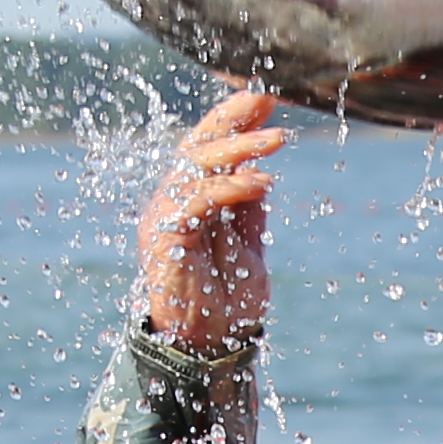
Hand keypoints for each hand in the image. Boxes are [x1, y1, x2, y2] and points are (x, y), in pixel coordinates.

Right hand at [135, 90, 282, 349]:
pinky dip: (231, 187)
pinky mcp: (165, 235)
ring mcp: (165, 215)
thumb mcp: (247, 247)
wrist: (207, 346)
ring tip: (277, 140)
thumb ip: (248, 211)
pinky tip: (262, 182)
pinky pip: (198, 199)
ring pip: (197, 165)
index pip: (209, 148)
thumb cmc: (225, 303)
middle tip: (266, 97)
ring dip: (240, 149)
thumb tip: (259, 171)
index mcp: (192, 199)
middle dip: (232, 118)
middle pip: (198, 144)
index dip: (234, 120)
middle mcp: (173, 200)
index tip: (265, 98)